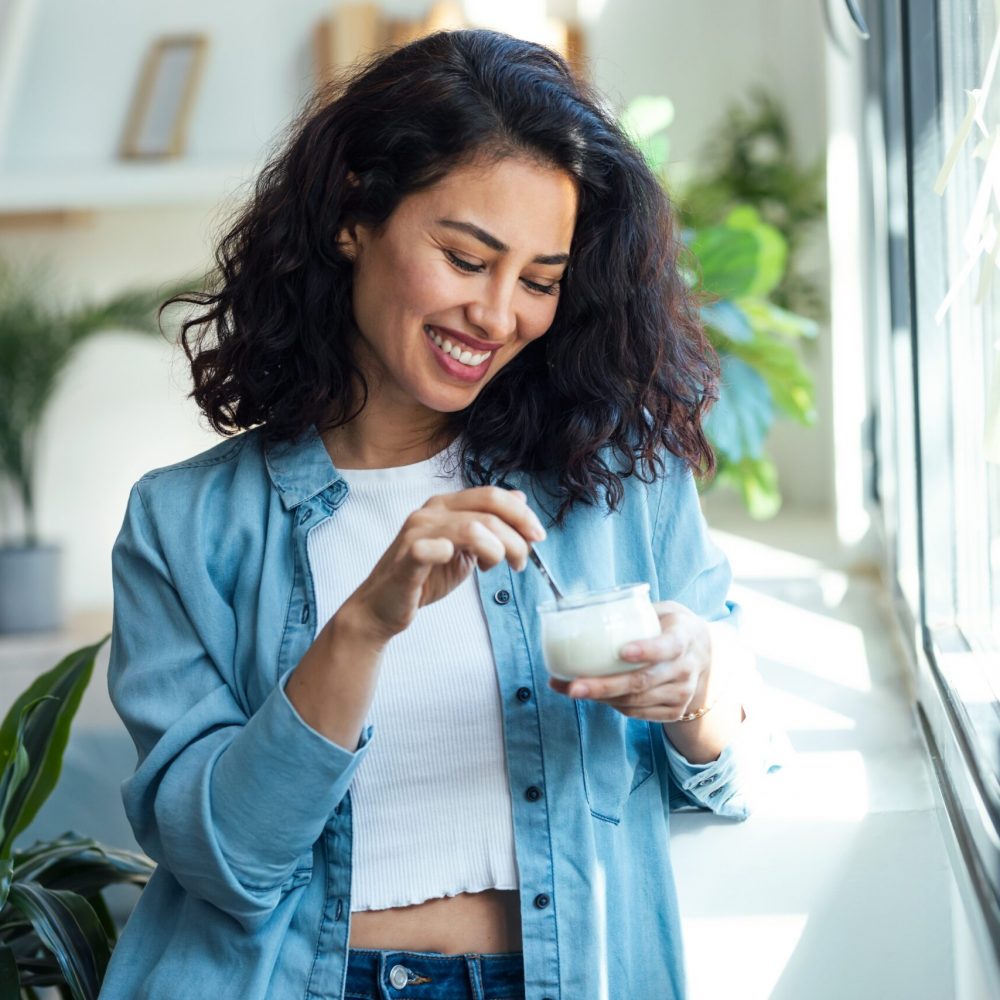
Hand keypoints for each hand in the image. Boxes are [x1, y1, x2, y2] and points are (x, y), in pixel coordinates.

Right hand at [343, 486, 545, 642]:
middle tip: (523, 560)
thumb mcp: (464, 548)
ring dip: (499, 550)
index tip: (539, 535)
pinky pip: (430, 548)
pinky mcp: (407, 559)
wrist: (384, 607)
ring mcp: (416, 533)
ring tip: (503, 569)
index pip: (491, 495)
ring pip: (472, 528)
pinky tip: (471, 568)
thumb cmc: (424, 578)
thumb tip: (519, 499)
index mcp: (445, 506)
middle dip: (517, 534)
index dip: (521, 513)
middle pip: (487, 509)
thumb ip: (488, 524)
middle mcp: (430, 512)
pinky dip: (451, 552)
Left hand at [548, 601, 712, 721]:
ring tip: (570, 689)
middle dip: (605, 686)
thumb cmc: (670, 626)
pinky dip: (612, 706)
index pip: (668, 646)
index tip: (622, 651)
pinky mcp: (675, 711)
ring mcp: (682, 693)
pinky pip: (638, 713)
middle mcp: (687, 668)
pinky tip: (593, 697)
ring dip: (600, 698)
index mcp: (684, 637)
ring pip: (636, 701)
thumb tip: (582, 608)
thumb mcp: (662, 610)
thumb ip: (634, 612)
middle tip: (575, 686)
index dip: (647, 650)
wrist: (703, 653)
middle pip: (644, 681)